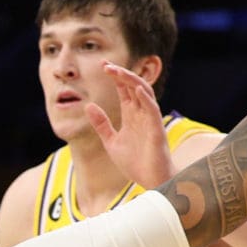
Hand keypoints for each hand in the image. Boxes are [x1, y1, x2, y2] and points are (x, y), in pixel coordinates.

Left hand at [83, 62, 173, 191]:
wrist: (151, 182)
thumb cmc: (135, 163)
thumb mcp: (111, 142)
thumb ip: (101, 124)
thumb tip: (89, 106)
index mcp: (132, 115)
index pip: (124, 89)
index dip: (115, 76)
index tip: (102, 65)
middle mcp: (142, 114)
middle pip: (133, 86)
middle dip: (121, 74)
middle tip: (105, 65)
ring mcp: (150, 120)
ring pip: (144, 92)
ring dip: (131, 80)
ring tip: (117, 72)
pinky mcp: (157, 130)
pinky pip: (153, 110)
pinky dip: (145, 98)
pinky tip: (136, 89)